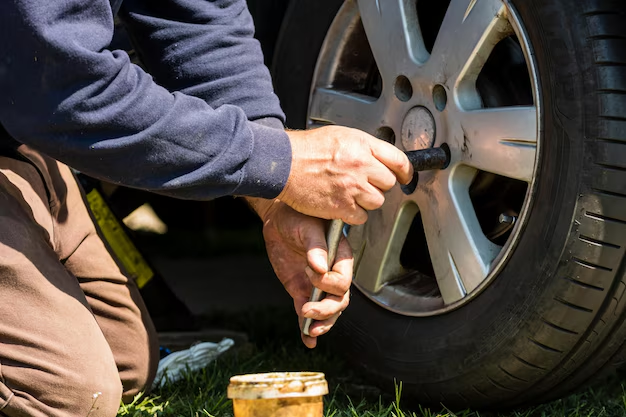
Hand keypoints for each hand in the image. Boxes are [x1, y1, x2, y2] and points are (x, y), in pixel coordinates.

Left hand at [251, 198, 352, 348]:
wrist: (279, 219)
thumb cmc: (298, 216)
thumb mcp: (308, 227)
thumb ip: (316, 247)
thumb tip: (319, 267)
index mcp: (341, 257)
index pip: (343, 280)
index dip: (328, 282)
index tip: (309, 270)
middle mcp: (333, 274)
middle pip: (339, 301)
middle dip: (326, 310)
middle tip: (307, 309)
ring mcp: (317, 286)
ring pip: (328, 312)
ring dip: (322, 323)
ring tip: (311, 331)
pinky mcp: (301, 291)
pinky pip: (308, 314)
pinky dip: (307, 328)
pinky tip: (307, 342)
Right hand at [279, 126, 412, 224]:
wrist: (284, 164)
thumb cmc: (307, 149)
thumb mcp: (341, 135)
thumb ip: (365, 147)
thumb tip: (382, 158)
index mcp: (362, 145)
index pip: (398, 160)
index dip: (405, 171)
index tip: (404, 176)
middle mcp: (361, 165)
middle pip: (388, 183)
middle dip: (378, 185)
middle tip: (361, 183)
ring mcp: (352, 187)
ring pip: (377, 201)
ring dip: (366, 201)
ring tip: (349, 193)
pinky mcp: (341, 206)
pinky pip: (361, 217)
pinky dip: (353, 214)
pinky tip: (341, 204)